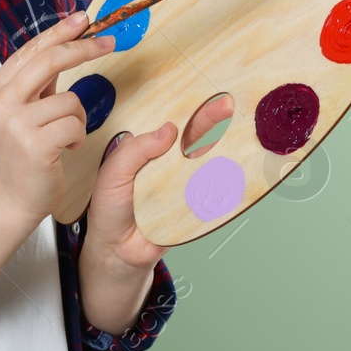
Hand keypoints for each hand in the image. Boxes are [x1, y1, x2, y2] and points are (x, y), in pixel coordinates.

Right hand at [0, 9, 116, 223]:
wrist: (9, 198)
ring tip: (65, 137)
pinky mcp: (35, 145)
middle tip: (110, 43)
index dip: (60, 32)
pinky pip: (75, 125)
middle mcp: (2, 101)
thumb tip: (64, 46)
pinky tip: (65, 150)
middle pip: (49, 60)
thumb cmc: (21, 154)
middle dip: (84, 49)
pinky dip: (78, 137)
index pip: (32, 49)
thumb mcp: (21, 111)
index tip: (84, 18)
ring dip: (78, 119)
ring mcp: (16, 123)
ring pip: (71, 100)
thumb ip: (38, 82)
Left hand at [85, 93, 232, 270]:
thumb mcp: (113, 174)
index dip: (194, 113)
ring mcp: (188, 186)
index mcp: (152, 151)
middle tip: (229, 107)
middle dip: (215, 123)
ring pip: (212, 165)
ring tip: (240, 133)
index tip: (213, 100)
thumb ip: (135, 151)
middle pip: (199, 142)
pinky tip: (239, 170)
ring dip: (227, 151)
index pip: (177, 128)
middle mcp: (173, 165)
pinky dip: (228, 185)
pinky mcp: (198, 210)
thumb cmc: (110, 208)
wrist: (117, 250)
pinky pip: (217, 196)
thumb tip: (168, 130)